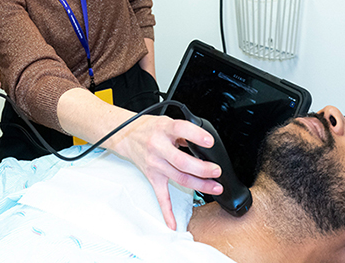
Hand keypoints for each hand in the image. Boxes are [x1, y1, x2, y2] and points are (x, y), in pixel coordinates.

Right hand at [109, 114, 223, 229]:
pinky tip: (174, 223)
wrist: (127, 136)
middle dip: (202, 168)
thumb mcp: (167, 122)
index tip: (209, 141)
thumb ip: (185, 131)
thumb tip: (204, 144)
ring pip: (179, 178)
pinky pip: (161, 196)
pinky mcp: (153, 177)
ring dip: (199, 185)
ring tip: (215, 187)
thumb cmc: (149, 128)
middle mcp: (158, 147)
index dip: (195, 135)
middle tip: (216, 171)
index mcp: (163, 129)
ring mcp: (155, 164)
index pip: (180, 129)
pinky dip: (167, 212)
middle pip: (181, 161)